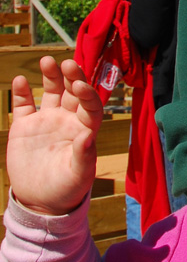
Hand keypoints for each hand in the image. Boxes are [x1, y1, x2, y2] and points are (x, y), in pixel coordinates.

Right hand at [7, 57, 102, 216]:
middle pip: (72, 92)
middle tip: (67, 64)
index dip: (87, 94)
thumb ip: (83, 157)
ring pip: (50, 92)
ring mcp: (46, 121)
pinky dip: (22, 92)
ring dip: (50, 76)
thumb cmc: (67, 189)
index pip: (90, 106)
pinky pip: (24, 105)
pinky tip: (21, 81)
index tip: (80, 85)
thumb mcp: (78, 176)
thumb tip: (88, 137)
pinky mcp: (25, 126)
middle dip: (72, 77)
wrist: (40, 201)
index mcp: (85, 129)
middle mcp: (68, 120)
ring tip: (47, 61)